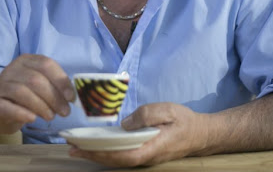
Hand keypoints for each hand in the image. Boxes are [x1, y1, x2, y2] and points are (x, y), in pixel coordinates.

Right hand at [0, 54, 74, 138]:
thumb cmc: (25, 98)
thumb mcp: (41, 87)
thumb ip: (55, 86)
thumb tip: (73, 96)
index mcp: (27, 60)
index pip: (46, 64)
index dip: (61, 80)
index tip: (71, 97)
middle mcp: (12, 69)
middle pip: (35, 79)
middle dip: (54, 97)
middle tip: (64, 112)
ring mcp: (1, 85)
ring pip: (22, 92)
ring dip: (41, 106)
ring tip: (51, 116)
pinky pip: (7, 107)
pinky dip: (22, 113)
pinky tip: (33, 119)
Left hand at [68, 102, 208, 166]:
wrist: (202, 135)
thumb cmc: (185, 121)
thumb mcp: (167, 110)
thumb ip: (146, 115)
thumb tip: (125, 123)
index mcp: (150, 147)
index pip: (121, 155)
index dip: (100, 153)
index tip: (82, 148)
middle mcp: (146, 157)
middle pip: (115, 161)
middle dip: (92, 155)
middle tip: (71, 148)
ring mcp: (146, 158)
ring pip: (118, 160)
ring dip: (97, 155)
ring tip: (78, 148)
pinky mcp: (146, 154)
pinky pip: (123, 157)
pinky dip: (107, 153)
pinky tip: (98, 147)